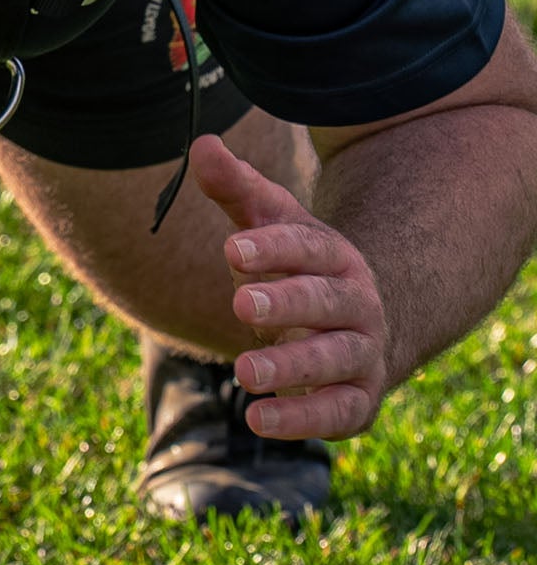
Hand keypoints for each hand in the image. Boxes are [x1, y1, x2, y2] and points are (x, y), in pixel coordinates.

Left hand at [191, 133, 388, 439]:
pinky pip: (338, 412)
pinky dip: (303, 421)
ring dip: (291, 367)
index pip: (307, 246)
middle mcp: (357, 304)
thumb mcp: (268, 221)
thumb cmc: (296, 264)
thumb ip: (235, 187)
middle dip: (285, 304)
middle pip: (324, 302)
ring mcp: (362, 353)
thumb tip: (202, 143)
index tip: (231, 249)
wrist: (358, 321)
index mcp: (334, 255)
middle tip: (240, 305)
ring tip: (243, 372)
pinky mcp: (358, 400)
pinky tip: (257, 420)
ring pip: (333, 359)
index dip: (272, 247)